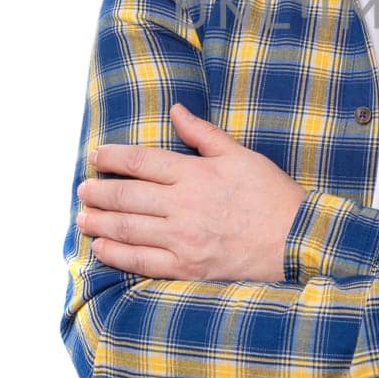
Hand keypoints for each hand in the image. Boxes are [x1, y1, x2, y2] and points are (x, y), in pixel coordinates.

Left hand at [76, 103, 306, 281]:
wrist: (296, 239)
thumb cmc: (270, 195)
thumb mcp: (240, 155)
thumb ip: (203, 134)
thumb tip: (176, 110)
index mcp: (195, 173)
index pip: (140, 161)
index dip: (112, 158)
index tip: (95, 157)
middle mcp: (182, 205)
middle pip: (126, 195)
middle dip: (97, 191)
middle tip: (81, 189)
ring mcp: (182, 239)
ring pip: (127, 228)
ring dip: (99, 221)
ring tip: (81, 216)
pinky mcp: (186, 267)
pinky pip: (141, 261)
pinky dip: (116, 254)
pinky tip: (100, 248)